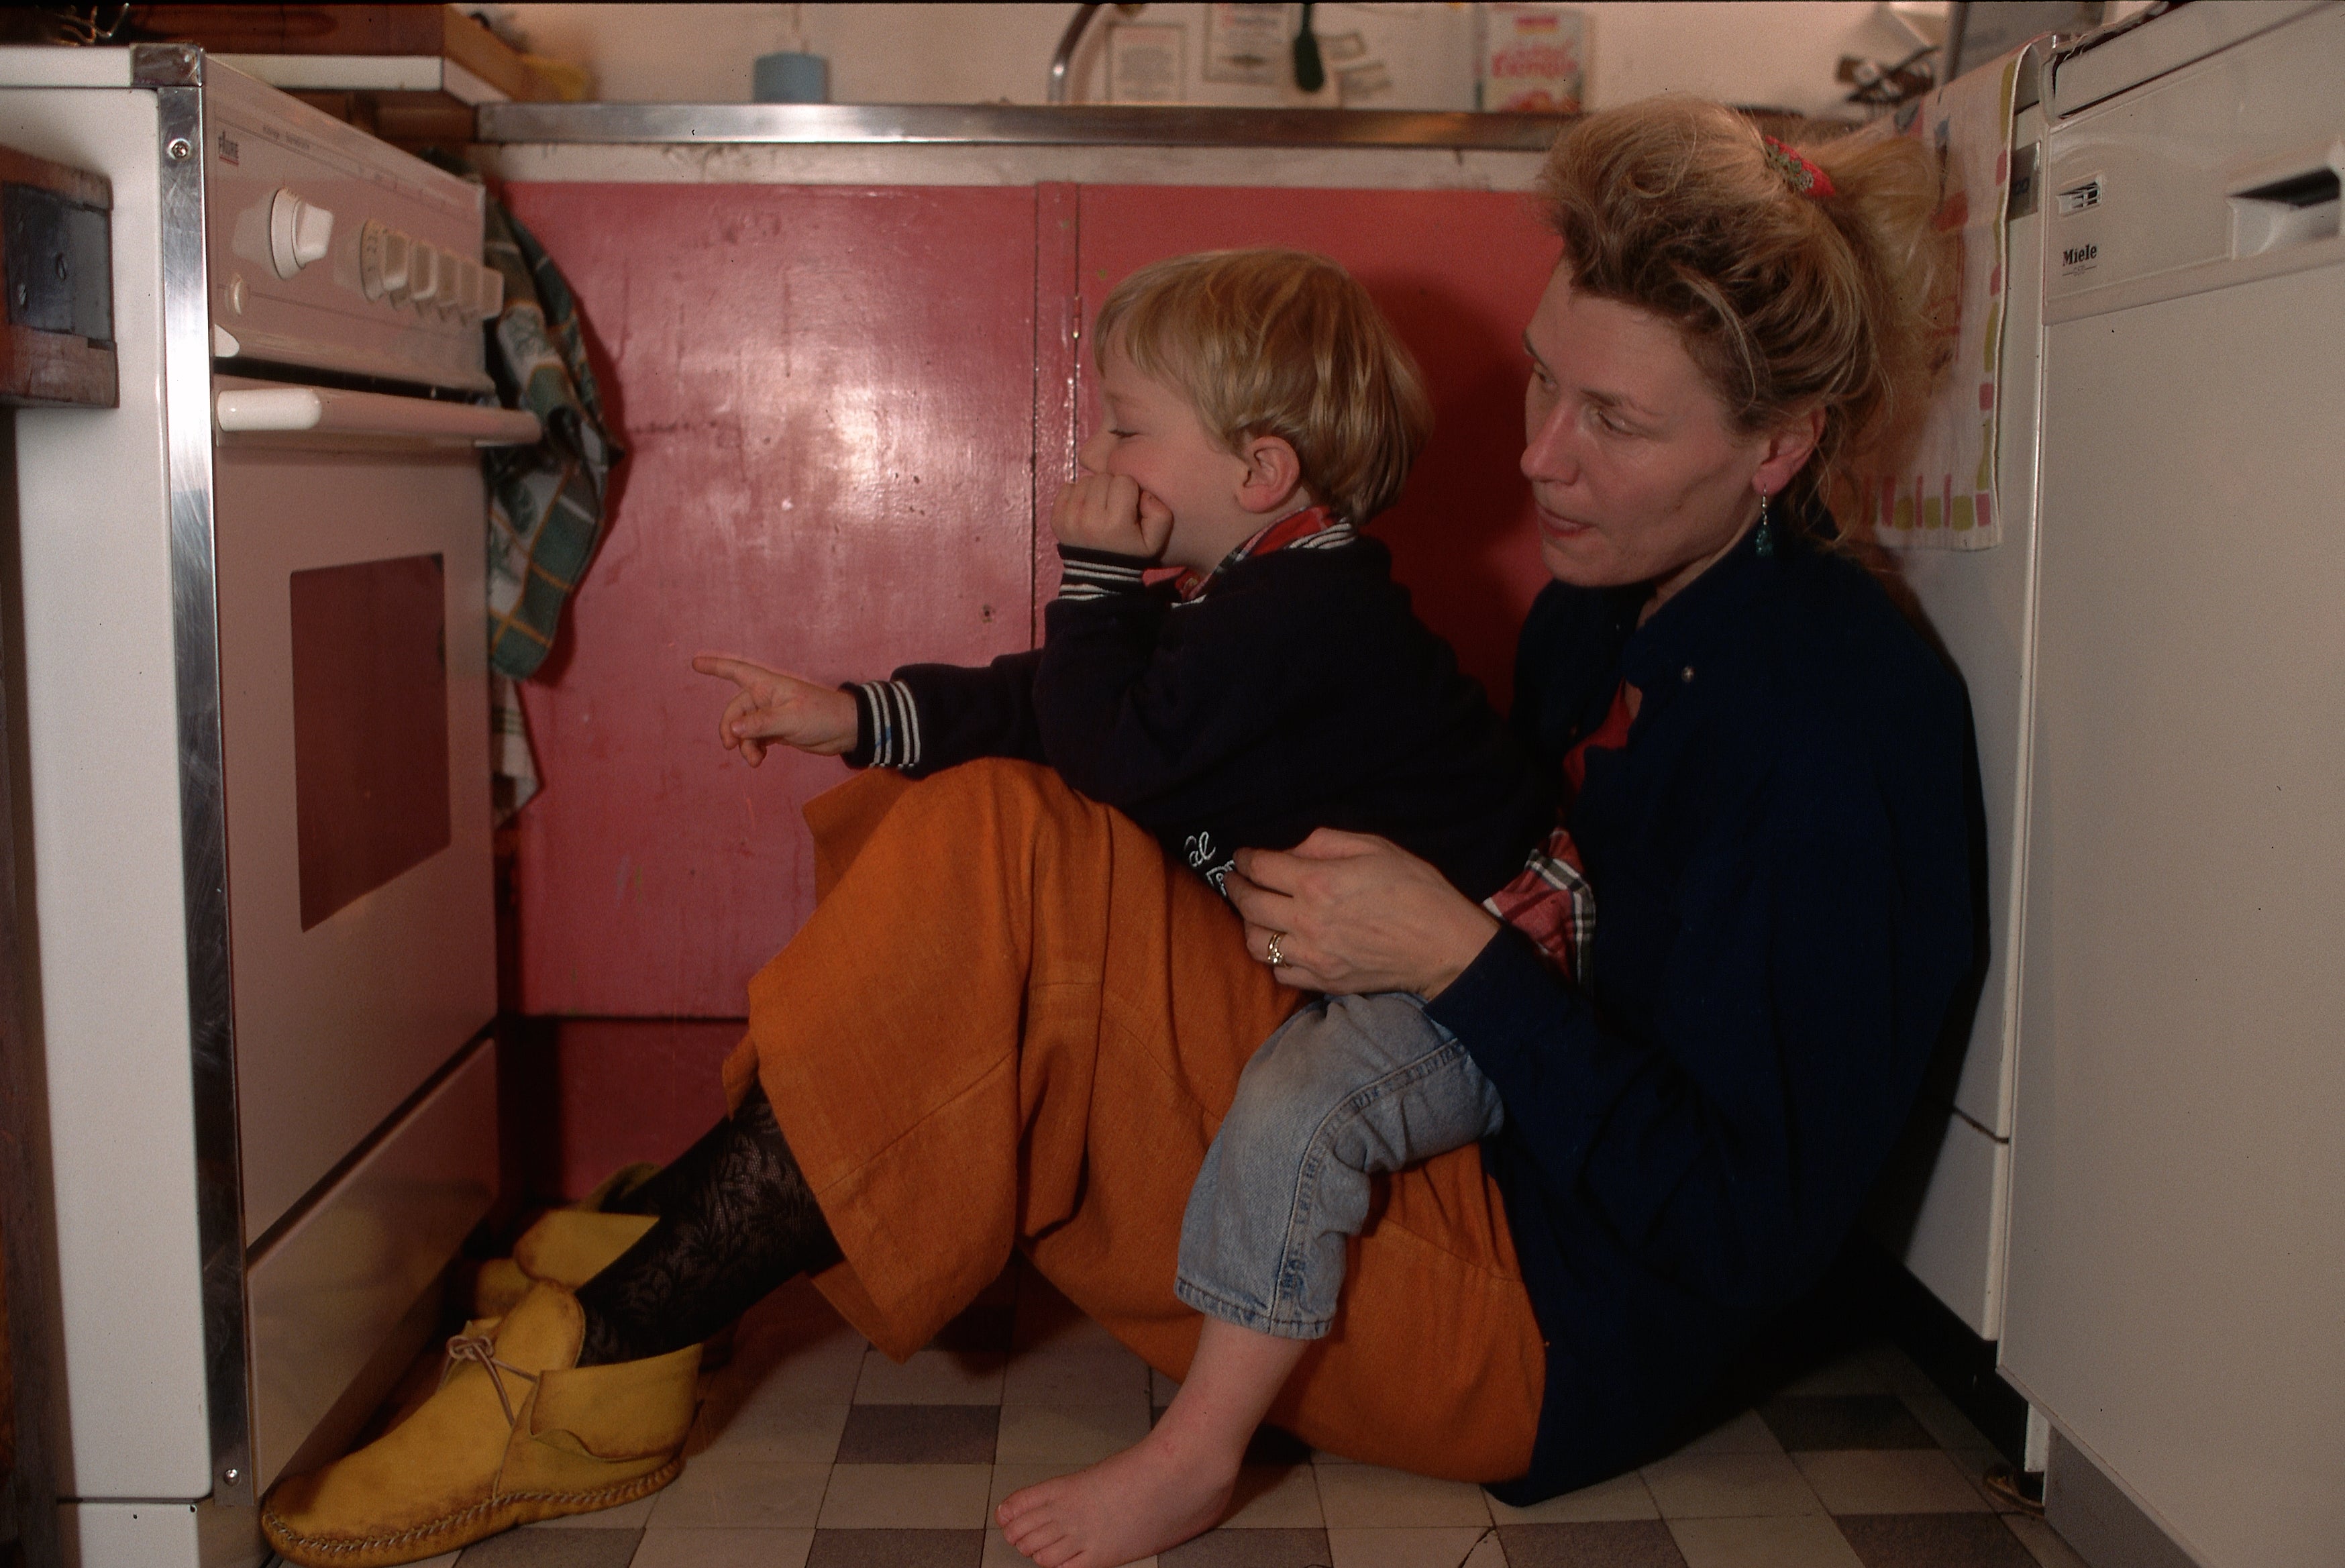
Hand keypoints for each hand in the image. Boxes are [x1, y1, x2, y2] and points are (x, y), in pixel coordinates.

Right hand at [691, 654, 858, 764]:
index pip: (736, 671)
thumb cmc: (822, 715)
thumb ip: (760, 724)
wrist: (846, 730)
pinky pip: (755, 739)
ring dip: (744, 745)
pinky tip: (759, 760)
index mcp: (767, 685)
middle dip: (730, 729)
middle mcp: (766, 697)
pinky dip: (754, 749)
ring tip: (755, 761)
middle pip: (735, 710)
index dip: (715, 666)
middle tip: (731, 747)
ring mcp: (771, 714)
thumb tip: (733, 729)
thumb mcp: (790, 719)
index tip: (694, 663)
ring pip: (744, 729)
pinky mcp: (777, 730)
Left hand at [1050, 471, 1173, 558]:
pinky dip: (1076, 495)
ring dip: (1094, 491)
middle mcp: (1089, 519)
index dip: (1129, 491)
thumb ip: (1160, 514)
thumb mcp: (1155, 541)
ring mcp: (1069, 518)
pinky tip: (1084, 511)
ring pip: (1085, 481)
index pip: (1124, 480)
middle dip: (1111, 489)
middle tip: (1113, 508)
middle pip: (1103, 478)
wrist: (1098, 575)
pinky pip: (1066, 487)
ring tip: (1099, 510)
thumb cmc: (1129, 553)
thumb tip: (1143, 494)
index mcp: (1116, 523)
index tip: (1128, 507)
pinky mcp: (1055, 518)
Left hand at [1225, 830, 1501, 998]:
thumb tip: (1291, 852)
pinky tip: (1282, 945)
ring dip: (1248, 925)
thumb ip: (1325, 843)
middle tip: (1234, 880)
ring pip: (1256, 944)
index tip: (1242, 857)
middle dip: (1235, 888)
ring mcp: (1313, 955)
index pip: (1260, 868)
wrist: (1443, 945)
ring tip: (1255, 914)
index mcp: (1317, 882)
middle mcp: (1307, 920)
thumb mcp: (1374, 847)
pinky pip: (1280, 973)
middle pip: (1248, 905)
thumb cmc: (1415, 889)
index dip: (1244, 859)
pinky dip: (1274, 958)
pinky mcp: (1324, 981)